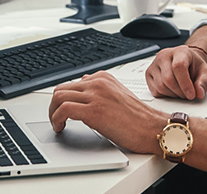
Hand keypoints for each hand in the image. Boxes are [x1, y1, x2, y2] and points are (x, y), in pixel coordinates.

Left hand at [48, 71, 168, 154]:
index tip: (61, 110)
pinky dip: (56, 119)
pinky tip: (60, 127)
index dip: (63, 99)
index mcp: (103, 78)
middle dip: (54, 105)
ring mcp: (95, 95)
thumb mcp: (118, 96)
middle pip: (61, 88)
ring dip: (53, 113)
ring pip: (58, 97)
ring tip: (57, 124)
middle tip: (56, 118)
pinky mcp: (93, 110)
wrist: (153, 128)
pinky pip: (63, 110)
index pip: (71, 83)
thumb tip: (83, 88)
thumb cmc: (139, 118)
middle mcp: (98, 82)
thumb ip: (100, 90)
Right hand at [146, 46, 206, 99]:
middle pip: (168, 79)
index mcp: (180, 52)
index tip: (191, 95)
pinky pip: (155, 91)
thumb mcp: (205, 72)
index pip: (178, 66)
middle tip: (188, 95)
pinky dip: (165, 95)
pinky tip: (172, 91)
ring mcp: (154, 64)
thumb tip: (199, 93)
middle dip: (180, 92)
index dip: (185, 84)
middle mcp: (164, 56)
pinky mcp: (148, 74)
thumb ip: (204, 82)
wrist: (185, 61)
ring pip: (160, 86)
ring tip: (181, 92)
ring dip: (173, 95)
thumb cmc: (193, 66)